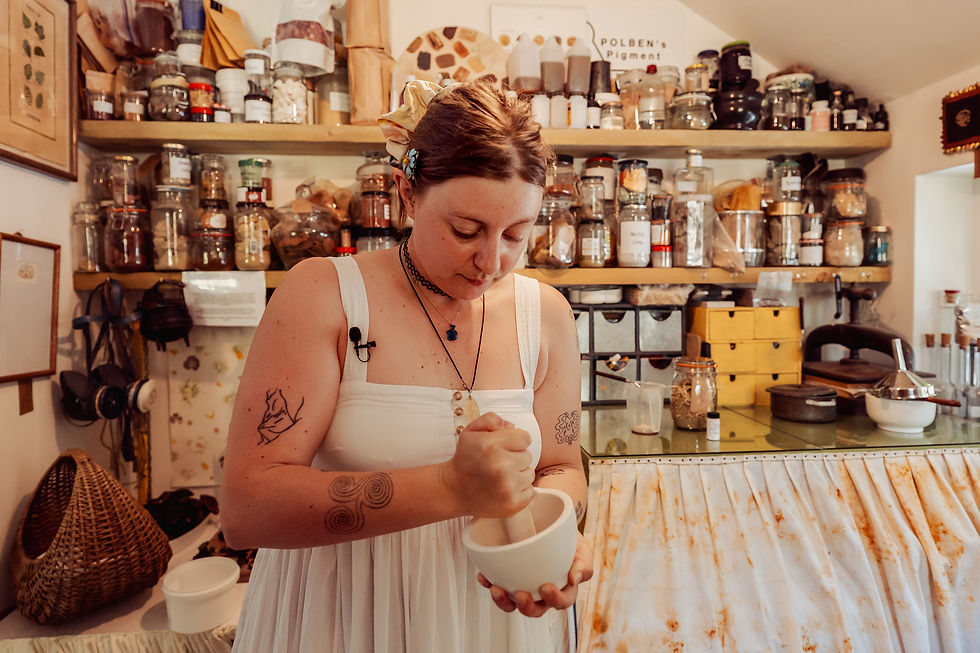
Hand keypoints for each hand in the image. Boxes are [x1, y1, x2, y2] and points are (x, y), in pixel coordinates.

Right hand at [441, 412, 533, 518]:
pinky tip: (504, 489)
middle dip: (515, 458)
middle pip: (528, 456)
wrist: (453, 490)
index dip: (514, 441)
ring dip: (518, 475)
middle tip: (498, 464)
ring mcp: (508, 487)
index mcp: (492, 445)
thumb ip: (491, 420)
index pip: (525, 438)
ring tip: (500, 477)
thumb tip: (511, 426)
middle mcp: (501, 466)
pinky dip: (520, 491)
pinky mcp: (512, 504)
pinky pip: (531, 492)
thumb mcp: (471, 432)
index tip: (503, 448)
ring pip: (529, 474)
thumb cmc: (465, 460)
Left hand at [477, 532, 593, 617]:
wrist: (552, 524)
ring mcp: (524, 587)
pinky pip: (497, 586)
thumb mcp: (582, 549)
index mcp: (563, 589)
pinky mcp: (508, 578)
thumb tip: (575, 578)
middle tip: (520, 594)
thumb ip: (583, 564)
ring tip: (496, 589)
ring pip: (513, 604)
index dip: (554, 599)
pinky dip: (489, 583)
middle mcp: (541, 593)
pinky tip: (484, 577)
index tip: (546, 586)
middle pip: (535, 609)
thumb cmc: (569, 540)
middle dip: (526, 606)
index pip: (561, 602)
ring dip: (503, 601)